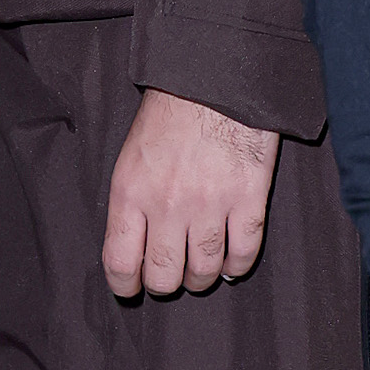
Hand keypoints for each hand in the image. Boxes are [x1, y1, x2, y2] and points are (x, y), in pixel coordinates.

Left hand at [101, 88, 278, 298]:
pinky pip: (244, 252)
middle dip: (165, 284)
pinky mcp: (248, 199)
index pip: (121, 261)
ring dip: (201, 277)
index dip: (125, 284)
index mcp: (131, 193)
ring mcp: (211, 205)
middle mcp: (168, 205)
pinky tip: (231, 264)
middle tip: (169, 277)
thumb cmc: (170, 114)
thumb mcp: (131, 156)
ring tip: (200, 270)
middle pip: (164, 275)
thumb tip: (133, 244)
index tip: (131, 288)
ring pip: (205, 270)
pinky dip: (237, 266)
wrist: (214, 81)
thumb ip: (130, 201)